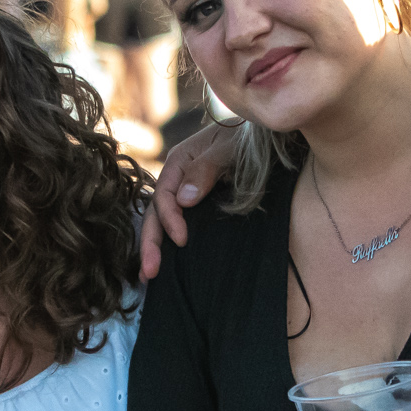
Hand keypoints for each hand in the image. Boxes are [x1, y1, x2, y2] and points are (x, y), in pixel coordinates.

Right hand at [141, 124, 238, 277]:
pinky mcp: (194, 203)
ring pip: (161, 221)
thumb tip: (183, 200)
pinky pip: (175, 222)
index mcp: (179, 161)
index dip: (170, 220)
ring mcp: (183, 191)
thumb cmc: (246, 136)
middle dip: (151, 243)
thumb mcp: (229, 147)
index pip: (164, 195)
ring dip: (154, 247)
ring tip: (149, 276)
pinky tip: (166, 262)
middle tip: (150, 273)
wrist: (261, 134)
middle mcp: (176, 178)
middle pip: (155, 212)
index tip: (182, 240)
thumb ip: (207, 169)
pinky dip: (167, 242)